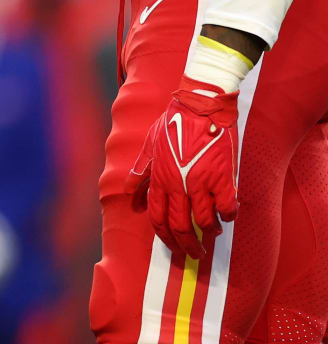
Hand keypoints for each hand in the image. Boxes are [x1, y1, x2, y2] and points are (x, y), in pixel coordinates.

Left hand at [131, 82, 239, 258]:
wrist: (199, 106)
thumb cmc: (173, 124)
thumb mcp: (149, 146)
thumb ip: (140, 173)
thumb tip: (130, 197)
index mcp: (160, 179)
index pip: (158, 219)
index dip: (165, 238)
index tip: (174, 248)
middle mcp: (178, 184)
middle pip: (180, 226)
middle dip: (188, 246)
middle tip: (196, 254)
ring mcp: (200, 182)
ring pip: (204, 221)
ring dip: (210, 231)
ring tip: (214, 232)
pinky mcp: (222, 177)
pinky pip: (227, 207)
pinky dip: (229, 216)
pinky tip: (229, 215)